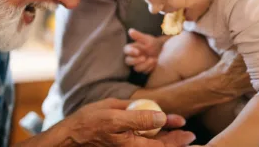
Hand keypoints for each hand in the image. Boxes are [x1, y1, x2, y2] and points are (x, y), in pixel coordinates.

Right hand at [59, 98, 195, 145]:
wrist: (69, 135)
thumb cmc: (89, 122)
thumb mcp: (114, 115)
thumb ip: (139, 117)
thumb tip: (162, 116)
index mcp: (132, 144)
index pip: (162, 145)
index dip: (177, 137)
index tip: (186, 127)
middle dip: (176, 140)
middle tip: (189, 132)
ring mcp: (127, 146)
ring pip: (152, 144)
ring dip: (166, 139)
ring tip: (178, 130)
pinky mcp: (122, 144)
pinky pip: (142, 141)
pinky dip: (153, 137)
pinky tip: (158, 129)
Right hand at [124, 29, 169, 72]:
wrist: (162, 51)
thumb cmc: (152, 43)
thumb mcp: (147, 39)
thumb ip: (138, 36)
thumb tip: (130, 31)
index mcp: (131, 49)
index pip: (126, 50)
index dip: (131, 52)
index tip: (138, 52)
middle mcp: (133, 57)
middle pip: (128, 61)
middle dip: (136, 61)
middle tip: (144, 58)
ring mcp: (138, 64)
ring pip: (137, 68)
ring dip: (145, 65)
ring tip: (153, 59)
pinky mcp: (143, 70)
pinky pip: (144, 72)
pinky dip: (150, 68)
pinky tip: (155, 62)